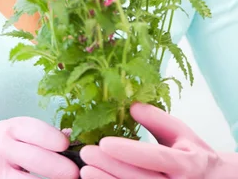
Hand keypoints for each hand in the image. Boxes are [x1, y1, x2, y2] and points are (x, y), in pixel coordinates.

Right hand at [0, 116, 79, 177]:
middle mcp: (3, 147)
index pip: (37, 132)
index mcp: (13, 128)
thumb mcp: (20, 129)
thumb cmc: (8, 141)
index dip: (55, 140)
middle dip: (59, 168)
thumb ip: (43, 134)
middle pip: (35, 159)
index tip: (68, 147)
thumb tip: (70, 137)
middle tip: (75, 173)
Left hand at [79, 102, 237, 178]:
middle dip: (110, 166)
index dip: (128, 151)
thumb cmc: (192, 154)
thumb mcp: (180, 132)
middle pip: (139, 178)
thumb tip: (130, 105)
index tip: (104, 142)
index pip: (155, 157)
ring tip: (86, 171)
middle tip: (86, 153)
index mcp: (186, 163)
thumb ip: (156, 118)